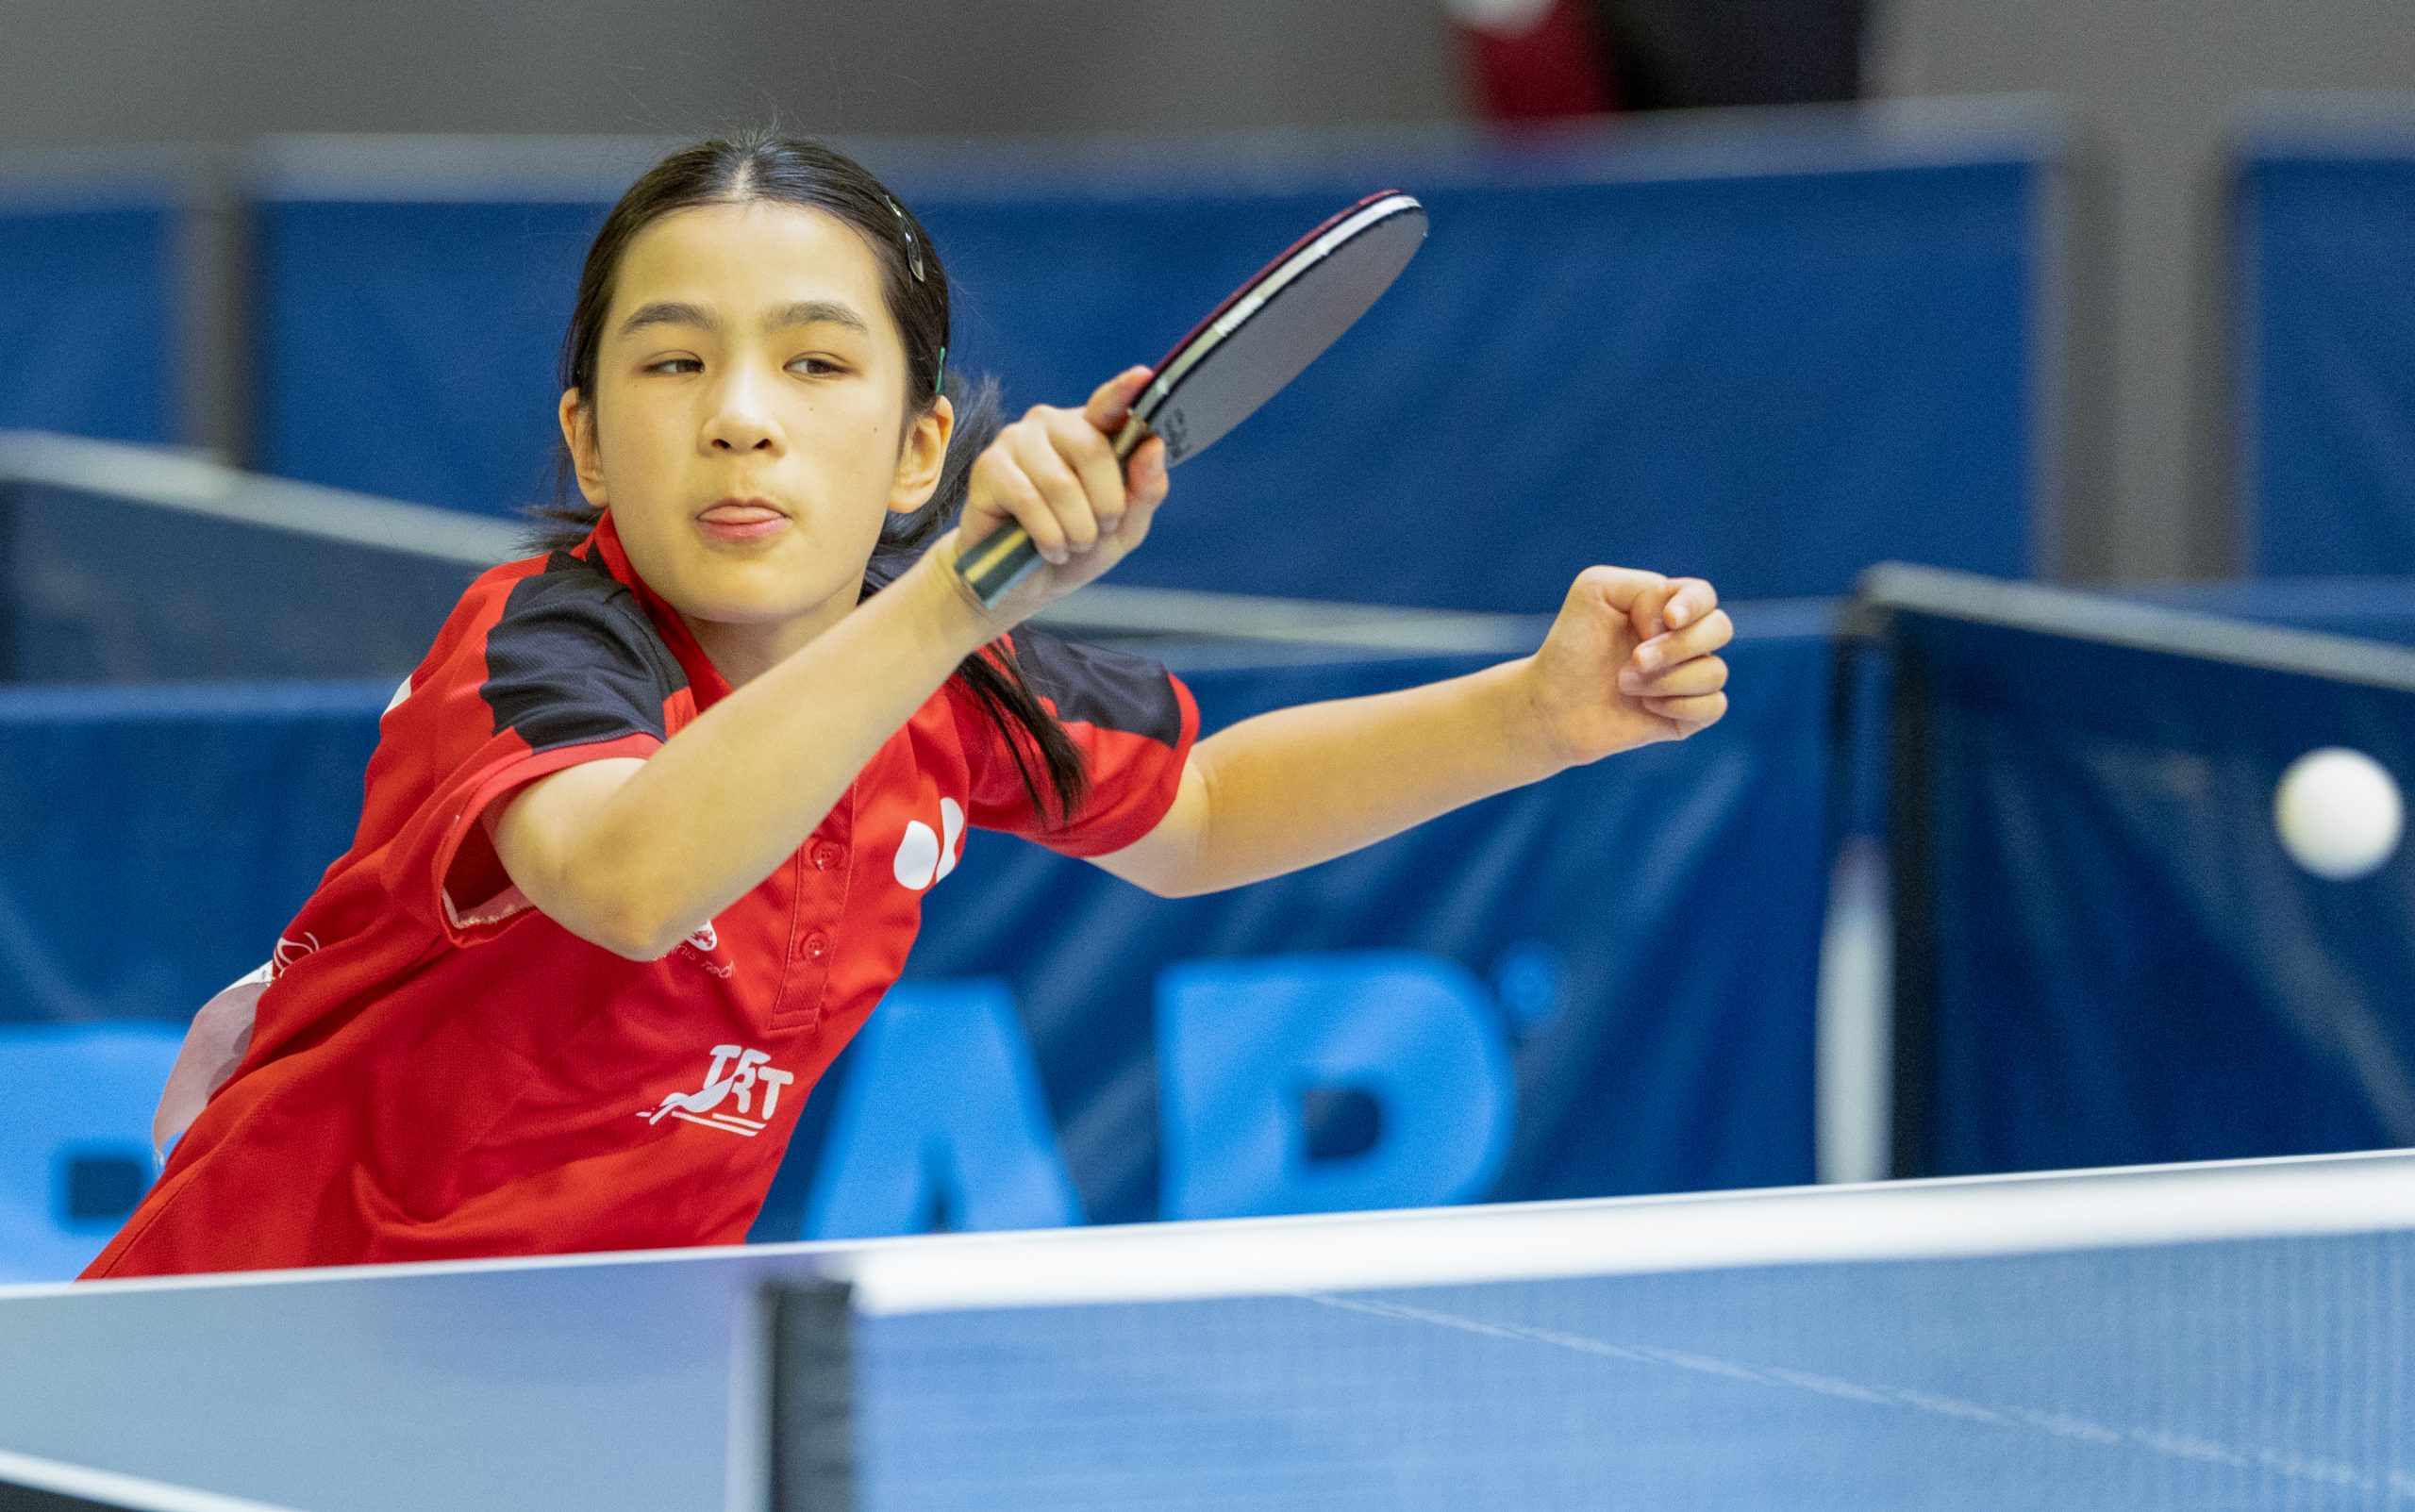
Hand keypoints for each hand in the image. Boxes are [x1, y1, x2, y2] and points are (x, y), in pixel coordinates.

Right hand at [937, 367, 1170, 624]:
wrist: (1026, 584)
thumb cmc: (1078, 547)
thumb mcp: (1124, 528)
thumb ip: (1145, 490)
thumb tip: (1153, 447)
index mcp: (1090, 430)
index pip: (1109, 404)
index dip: (1124, 392)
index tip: (1143, 377)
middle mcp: (1051, 424)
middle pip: (1091, 449)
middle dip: (1105, 504)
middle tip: (1100, 531)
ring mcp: (1016, 441)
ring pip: (1060, 482)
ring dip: (1076, 528)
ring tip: (1072, 545)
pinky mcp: (988, 467)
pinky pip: (1028, 499)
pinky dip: (1048, 534)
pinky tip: (1050, 548)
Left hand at [1520, 566, 1731, 766]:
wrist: (1551, 703)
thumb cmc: (1571, 645)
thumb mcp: (1594, 591)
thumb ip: (1641, 585)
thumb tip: (1673, 624)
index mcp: (1666, 606)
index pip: (1704, 596)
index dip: (1694, 605)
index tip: (1669, 619)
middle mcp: (1684, 640)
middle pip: (1720, 628)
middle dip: (1677, 646)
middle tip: (1635, 659)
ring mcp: (1688, 677)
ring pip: (1714, 671)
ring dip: (1667, 679)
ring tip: (1625, 683)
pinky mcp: (1688, 715)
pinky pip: (1714, 706)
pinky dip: (1681, 705)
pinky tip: (1647, 707)